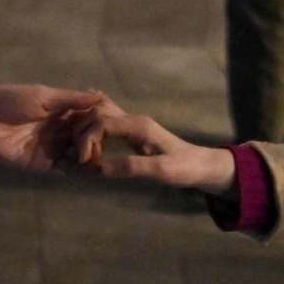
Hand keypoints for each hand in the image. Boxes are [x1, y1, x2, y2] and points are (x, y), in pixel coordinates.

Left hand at [0, 84, 120, 172]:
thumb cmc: (7, 101)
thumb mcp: (42, 96)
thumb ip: (70, 99)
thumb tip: (100, 95)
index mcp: (60, 112)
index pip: (87, 117)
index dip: (102, 120)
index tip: (120, 122)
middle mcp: (58, 131)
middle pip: (85, 138)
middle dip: (99, 141)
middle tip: (113, 143)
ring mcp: (51, 149)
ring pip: (77, 155)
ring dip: (90, 156)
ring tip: (105, 156)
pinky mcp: (41, 165)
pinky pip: (63, 169)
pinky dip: (76, 169)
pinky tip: (89, 168)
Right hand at [56, 99, 238, 194]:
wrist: (202, 165)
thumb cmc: (184, 168)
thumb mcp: (161, 171)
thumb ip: (132, 167)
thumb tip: (99, 168)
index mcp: (138, 125)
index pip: (101, 121)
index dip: (87, 139)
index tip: (84, 160)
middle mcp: (133, 119)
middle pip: (96, 112)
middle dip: (82, 133)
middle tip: (81, 158)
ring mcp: (133, 123)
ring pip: (99, 113)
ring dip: (85, 130)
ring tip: (82, 153)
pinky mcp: (132, 130)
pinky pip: (107, 121)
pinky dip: (92, 127)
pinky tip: (85, 138)